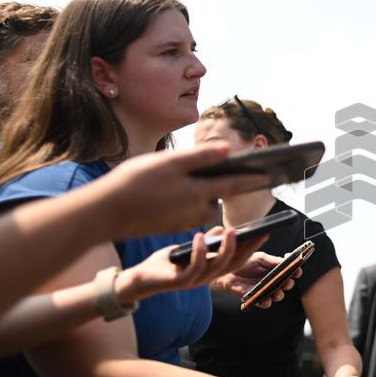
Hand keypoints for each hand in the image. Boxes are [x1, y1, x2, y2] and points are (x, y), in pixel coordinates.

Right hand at [99, 145, 268, 238]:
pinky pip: (187, 211)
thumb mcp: (167, 163)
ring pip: (202, 203)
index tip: (271, 172)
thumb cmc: (133, 183)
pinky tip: (177, 188)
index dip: (253, 176)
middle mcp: (195, 211)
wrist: (103, 213)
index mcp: (198, 193)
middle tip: (242, 170)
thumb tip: (228, 150)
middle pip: (218, 195)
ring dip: (203, 191)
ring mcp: (183, 221)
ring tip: (200, 173)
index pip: (234, 183)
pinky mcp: (170, 226)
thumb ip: (199, 156)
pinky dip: (188, 199)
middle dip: (228, 184)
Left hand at [114, 227, 265, 304]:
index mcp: (211, 270)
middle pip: (234, 265)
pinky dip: (199, 251)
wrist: (140, 279)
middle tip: (257, 232)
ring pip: (218, 266)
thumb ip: (205, 242)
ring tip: (231, 231)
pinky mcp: (180, 281)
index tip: (264, 233)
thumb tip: (220, 229)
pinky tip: (199, 236)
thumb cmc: (165, 263)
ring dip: (226, 248)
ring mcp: (195, 281)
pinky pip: (194, 266)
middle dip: (247, 248)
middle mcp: (207, 278)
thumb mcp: (188, 249)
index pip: (238, 260)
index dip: (252, 248)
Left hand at [212, 250, 296, 308]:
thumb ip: (272, 260)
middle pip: (286, 285)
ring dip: (279, 295)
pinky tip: (266, 300)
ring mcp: (265, 290)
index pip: (290, 272)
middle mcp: (273, 281)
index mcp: (276, 270)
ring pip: (277, 296)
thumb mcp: (259, 258)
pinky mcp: (256, 297)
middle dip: (289, 284)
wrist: (228, 270)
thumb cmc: (245, 263)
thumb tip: (286, 260)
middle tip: (288, 282)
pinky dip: (266, 303)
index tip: (297, 271)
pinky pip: (264, 303)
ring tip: (277, 292)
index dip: (296, 272)